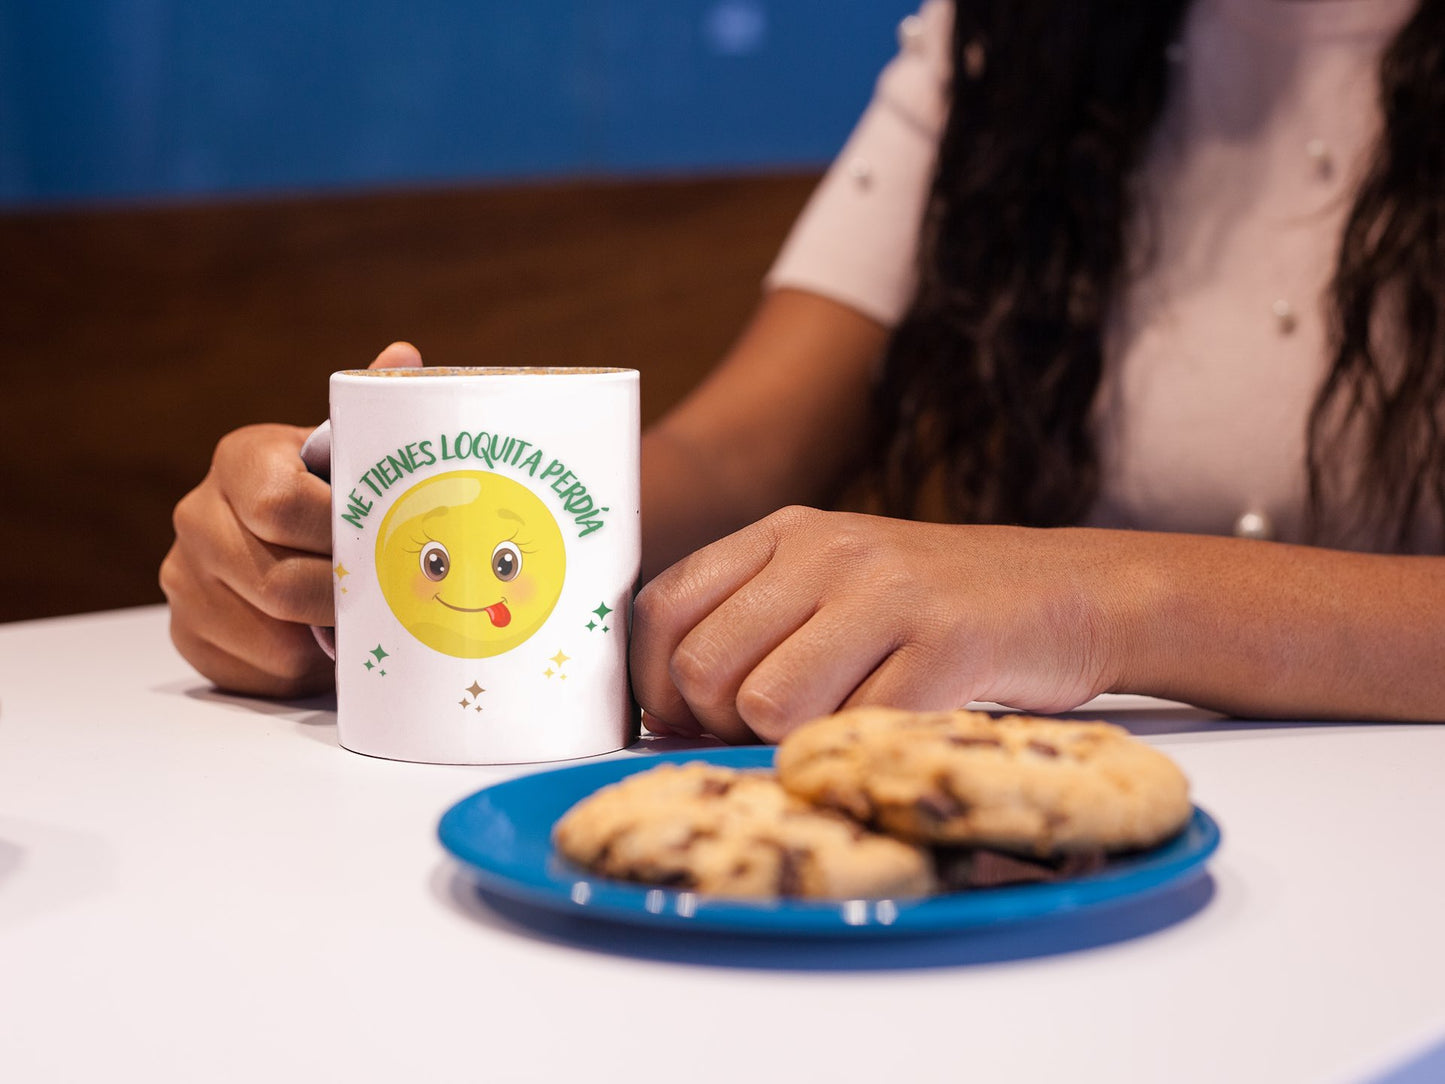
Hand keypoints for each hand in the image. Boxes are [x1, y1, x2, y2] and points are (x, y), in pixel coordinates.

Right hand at [161, 342, 421, 694]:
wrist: (284, 542)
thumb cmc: (333, 495)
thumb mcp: (350, 453)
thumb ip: (375, 409)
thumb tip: (404, 355)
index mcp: (241, 460)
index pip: (282, 504)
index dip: (340, 533)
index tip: (385, 544)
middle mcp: (197, 515)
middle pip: (279, 580)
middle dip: (344, 597)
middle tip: (391, 600)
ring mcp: (185, 577)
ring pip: (272, 631)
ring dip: (327, 635)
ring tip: (366, 621)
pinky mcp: (188, 633)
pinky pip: (257, 667)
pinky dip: (303, 664)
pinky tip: (327, 643)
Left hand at [630, 506, 1118, 742]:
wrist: (1069, 591)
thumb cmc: (933, 607)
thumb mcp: (835, 583)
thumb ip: (755, 625)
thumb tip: (668, 715)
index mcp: (785, 533)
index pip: (662, 607)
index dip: (653, 683)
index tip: (683, 721)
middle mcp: (827, 552)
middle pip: (705, 667)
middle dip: (722, 726)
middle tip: (773, 732)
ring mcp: (888, 593)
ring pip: (768, 705)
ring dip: (793, 742)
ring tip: (842, 723)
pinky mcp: (946, 644)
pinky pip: (854, 729)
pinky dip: (859, 751)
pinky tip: (892, 726)